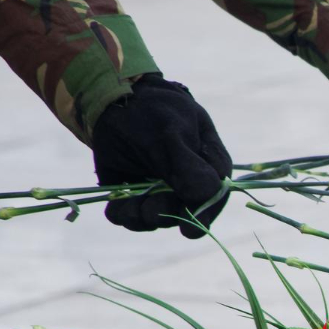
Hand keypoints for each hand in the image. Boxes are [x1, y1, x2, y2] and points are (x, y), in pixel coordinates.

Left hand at [91, 77, 231, 237]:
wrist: (114, 100)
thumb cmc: (153, 111)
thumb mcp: (171, 133)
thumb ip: (189, 166)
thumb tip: (208, 195)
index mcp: (210, 166)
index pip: (215, 197)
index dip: (203, 213)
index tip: (188, 228)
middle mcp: (188, 184)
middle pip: (183, 213)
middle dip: (165, 215)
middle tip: (148, 212)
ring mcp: (161, 192)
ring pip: (155, 217)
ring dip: (140, 216)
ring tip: (126, 209)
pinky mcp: (134, 196)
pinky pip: (129, 215)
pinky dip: (121, 213)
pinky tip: (115, 207)